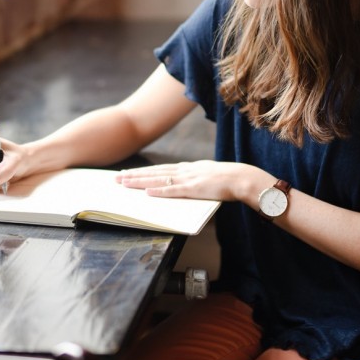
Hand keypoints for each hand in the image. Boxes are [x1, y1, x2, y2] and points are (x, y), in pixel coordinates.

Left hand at [116, 160, 263, 202]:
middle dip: (134, 175)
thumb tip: (184, 184)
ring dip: (140, 181)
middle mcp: (185, 171)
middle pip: (154, 172)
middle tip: (117, 178)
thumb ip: (194, 178)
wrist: (243, 178)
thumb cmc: (228, 179)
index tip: (129, 173)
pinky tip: (147, 192)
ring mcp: (188, 179)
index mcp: (188, 168)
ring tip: (124, 183)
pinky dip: (159, 191)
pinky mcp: (194, 189)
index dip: (143, 172)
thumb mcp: (208, 175)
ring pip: (159, 179)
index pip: (160, 169)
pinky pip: (173, 190)